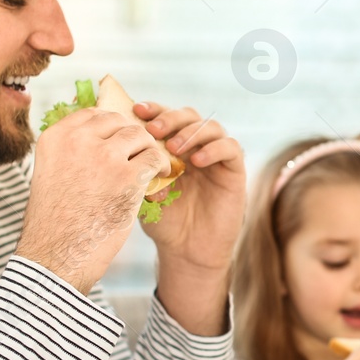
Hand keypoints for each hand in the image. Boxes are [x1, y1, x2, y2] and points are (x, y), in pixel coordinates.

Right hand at [17, 106, 166, 291]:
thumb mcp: (52, 176)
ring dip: (148, 149)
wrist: (56, 257)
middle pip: (118, 121)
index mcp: (55, 138)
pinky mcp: (128, 178)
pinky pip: (155, 158)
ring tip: (151, 164)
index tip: (119, 140)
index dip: (111, 125)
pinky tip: (162, 175)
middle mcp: (78, 141)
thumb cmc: (54, 224)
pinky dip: (162, 165)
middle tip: (138, 153)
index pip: (92, 114)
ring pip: (139, 136)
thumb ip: (72, 154)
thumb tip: (100, 140)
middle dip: (132, 136)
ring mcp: (104, 157)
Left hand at [132, 102, 246, 272]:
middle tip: (154, 130)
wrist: (187, 250)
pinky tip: (197, 161)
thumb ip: (138, 168)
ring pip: (211, 127)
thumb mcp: (143, 192)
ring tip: (174, 148)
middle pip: (188, 115)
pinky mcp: (234, 170)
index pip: (166, 117)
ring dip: (191, 132)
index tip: (136, 111)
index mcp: (173, 147)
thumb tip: (125, 143)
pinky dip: (214, 149)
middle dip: (170, 118)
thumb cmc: (164, 222)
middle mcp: (195, 147)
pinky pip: (230, 148)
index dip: (153, 109)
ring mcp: (216, 157)